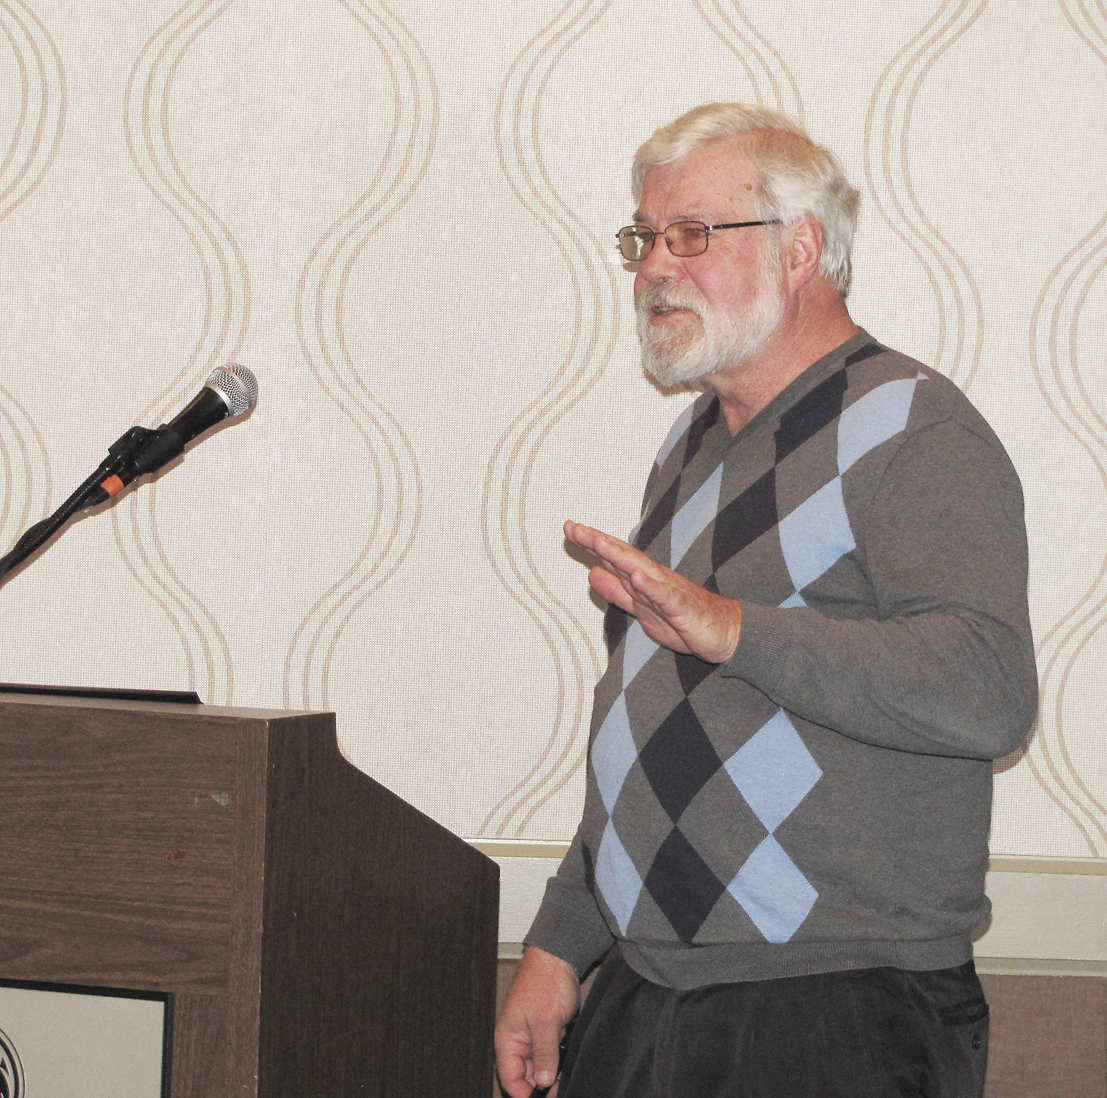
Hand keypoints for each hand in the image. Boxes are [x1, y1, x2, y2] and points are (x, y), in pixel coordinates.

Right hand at [495, 946, 580, 1097]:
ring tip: (564, 1080)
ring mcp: (532, 1035)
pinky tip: (568, 1064)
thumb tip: (543, 1082)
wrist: (559, 958)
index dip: (525, 1093)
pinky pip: (550, 1053)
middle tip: (559, 1090)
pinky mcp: (547, 1030)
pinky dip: (558, 1060)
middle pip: (525, 1075)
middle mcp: (517, 1040)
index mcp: (508, 1039)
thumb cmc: (545, 982)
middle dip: (542, 1086)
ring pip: (540, 1066)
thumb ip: (544, 1055)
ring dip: (552, 1074)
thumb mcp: (546, 1022)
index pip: (510, 1078)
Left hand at [564, 520, 741, 662]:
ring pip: (641, 570)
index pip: (613, 558)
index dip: (590, 543)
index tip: (569, 528)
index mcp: (642, 580)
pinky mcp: (683, 608)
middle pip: (622, 557)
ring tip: (598, 543)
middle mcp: (654, 579)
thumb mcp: (641, 609)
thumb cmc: (683, 620)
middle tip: (574, 527)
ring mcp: (669, 591)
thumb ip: (617, 592)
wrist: (725, 633)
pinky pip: (666, 597)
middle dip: (598, 542)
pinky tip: (638, 577)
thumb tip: (591, 573)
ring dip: (619, 556)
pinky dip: (652, 586)